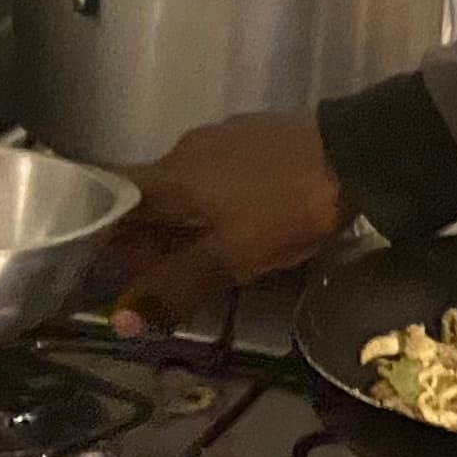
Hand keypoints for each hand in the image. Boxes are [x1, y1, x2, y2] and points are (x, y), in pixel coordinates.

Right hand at [106, 112, 345, 326]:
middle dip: (145, 238)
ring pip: (182, 185)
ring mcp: (221, 137)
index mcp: (167, 177)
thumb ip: (174, 286)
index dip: (98, 232)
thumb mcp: (230, 258)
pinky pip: (214, 173)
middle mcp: (183, 149)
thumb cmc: (285, 209)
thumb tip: (118, 320)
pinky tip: (239, 223)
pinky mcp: (254, 136)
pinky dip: (211, 202)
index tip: (106, 267)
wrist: (358, 153)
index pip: (107, 196)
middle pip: (144, 195)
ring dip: (181, 222)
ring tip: (205, 259)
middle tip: (163, 280)